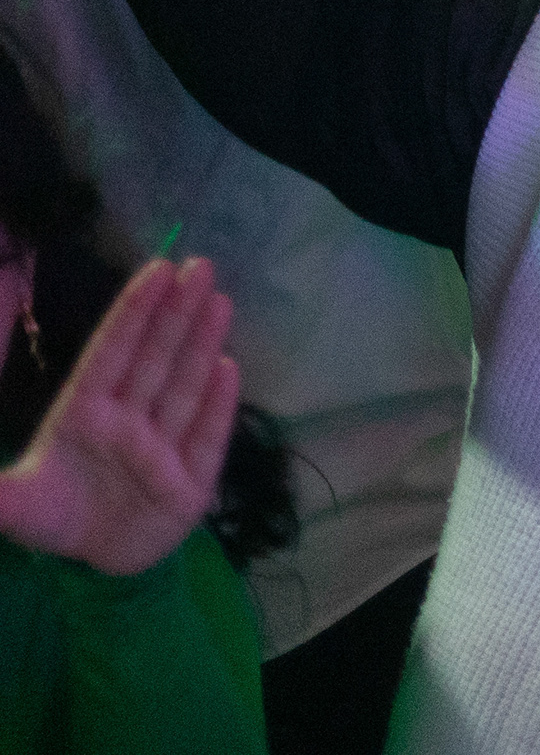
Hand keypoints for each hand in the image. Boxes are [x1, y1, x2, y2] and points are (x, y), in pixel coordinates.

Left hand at [0, 258, 238, 577]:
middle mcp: (128, 421)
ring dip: (202, 344)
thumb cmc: (54, 516)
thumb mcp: (10, 504)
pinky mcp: (191, 481)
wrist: (93, 563)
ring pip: (183, 388)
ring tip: (218, 301)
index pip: (110, 355)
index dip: (132, 313)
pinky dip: (218, 405)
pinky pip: (206, 438)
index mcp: (83, 415)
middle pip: (154, 360)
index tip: (157, 269)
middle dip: (177, 313)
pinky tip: (228, 369)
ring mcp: (162, 448)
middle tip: (200, 266)